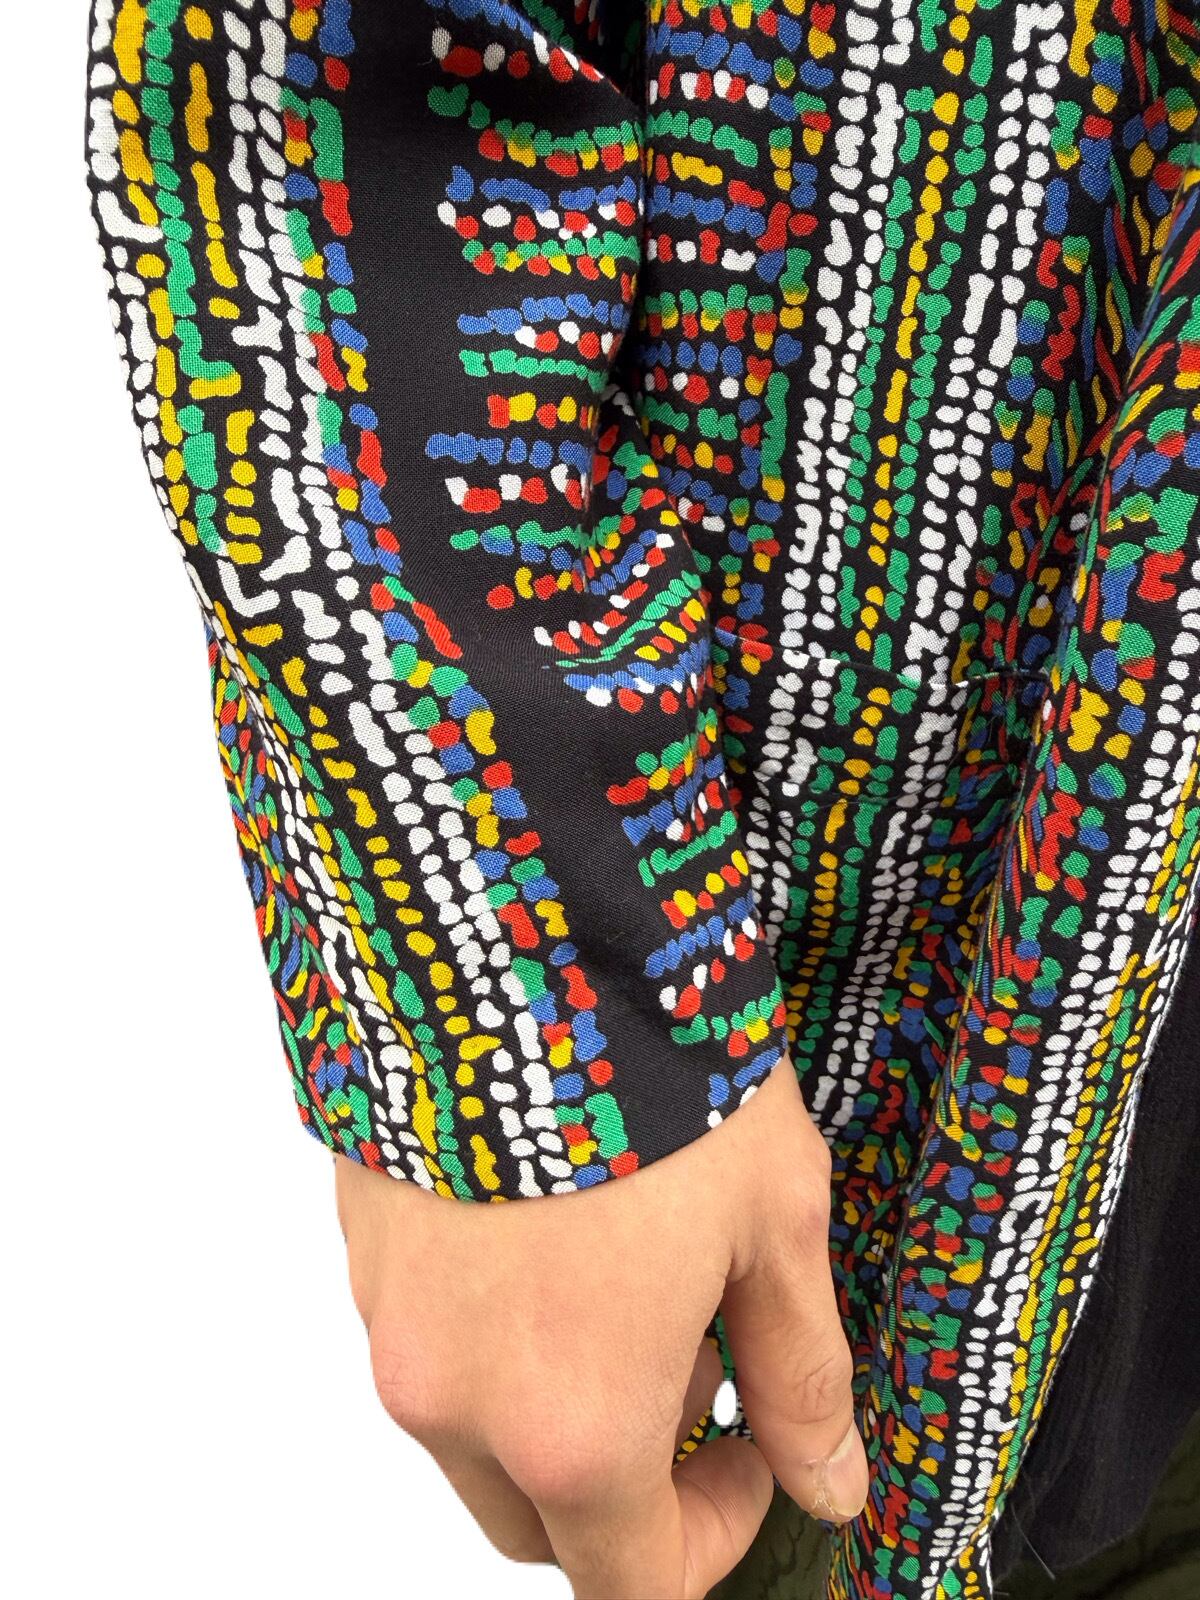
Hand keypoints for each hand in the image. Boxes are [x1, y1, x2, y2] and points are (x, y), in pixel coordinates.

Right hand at [335, 1057, 867, 1599]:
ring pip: (474, 1428)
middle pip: (540, 1520)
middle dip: (627, 1478)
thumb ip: (801, 1375)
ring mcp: (389, 1323)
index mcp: (572, 1424)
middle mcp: (456, 1398)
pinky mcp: (359, 1247)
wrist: (513, 928)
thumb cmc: (654, 1070)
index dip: (711, 1538)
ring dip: (551, 1397)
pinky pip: (428, 1334)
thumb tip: (831, 1483)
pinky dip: (491, 1324)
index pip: (631, 1583)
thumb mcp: (773, 1223)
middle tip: (692, 1358)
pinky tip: (551, 1217)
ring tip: (622, 1267)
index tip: (752, 1448)